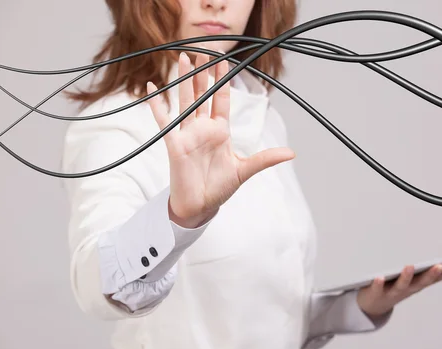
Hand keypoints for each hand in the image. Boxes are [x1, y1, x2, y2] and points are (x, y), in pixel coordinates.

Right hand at [146, 50, 295, 227]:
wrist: (200, 206)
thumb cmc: (219, 188)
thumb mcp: (245, 170)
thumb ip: (265, 159)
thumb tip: (291, 153)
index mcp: (220, 131)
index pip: (222, 100)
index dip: (222, 80)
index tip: (223, 61)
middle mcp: (203, 129)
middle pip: (203, 94)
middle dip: (203, 73)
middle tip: (202, 50)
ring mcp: (187, 134)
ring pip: (186, 101)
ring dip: (184, 80)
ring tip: (183, 58)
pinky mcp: (174, 144)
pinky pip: (164, 121)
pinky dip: (157, 106)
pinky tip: (151, 89)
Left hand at [356, 263, 441, 317]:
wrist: (372, 306)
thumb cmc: (395, 288)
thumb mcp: (412, 281)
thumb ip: (425, 272)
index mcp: (416, 284)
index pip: (434, 278)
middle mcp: (407, 289)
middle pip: (420, 282)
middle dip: (430, 274)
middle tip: (440, 265)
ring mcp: (392, 292)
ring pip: (401, 285)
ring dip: (406, 277)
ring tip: (410, 266)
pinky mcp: (376, 293)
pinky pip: (377, 288)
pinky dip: (379, 283)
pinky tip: (380, 277)